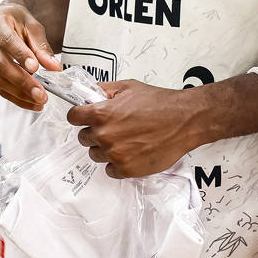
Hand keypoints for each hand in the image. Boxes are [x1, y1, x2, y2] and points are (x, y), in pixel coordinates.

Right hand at [0, 0, 61, 108]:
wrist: (4, 18)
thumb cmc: (17, 21)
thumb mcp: (33, 27)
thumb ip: (42, 47)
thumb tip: (54, 68)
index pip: (7, 40)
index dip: (21, 55)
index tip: (36, 68)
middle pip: (0, 64)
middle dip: (22, 82)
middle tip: (41, 93)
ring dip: (19, 93)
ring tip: (38, 100)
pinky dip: (14, 96)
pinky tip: (29, 101)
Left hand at [68, 80, 200, 177]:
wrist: (184, 121)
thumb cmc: (160, 103)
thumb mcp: (128, 87)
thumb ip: (104, 90)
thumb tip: (89, 93)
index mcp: (101, 114)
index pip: (73, 117)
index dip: (80, 115)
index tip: (85, 116)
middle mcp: (104, 136)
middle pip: (83, 137)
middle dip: (94, 131)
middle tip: (112, 127)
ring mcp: (115, 155)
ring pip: (95, 154)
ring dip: (105, 148)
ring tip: (125, 139)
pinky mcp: (126, 170)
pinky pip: (110, 170)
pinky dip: (117, 163)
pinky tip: (130, 152)